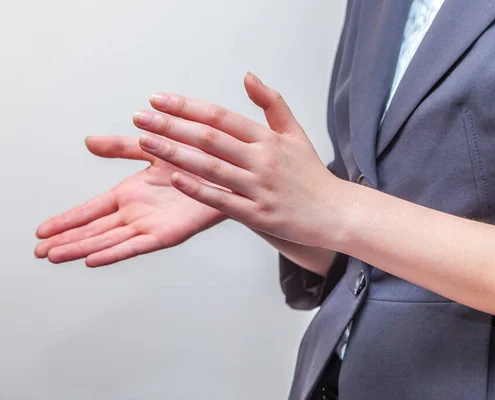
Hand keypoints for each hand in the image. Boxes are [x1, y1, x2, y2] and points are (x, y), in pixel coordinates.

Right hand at [35, 136, 226, 266]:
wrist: (228, 168)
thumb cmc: (196, 160)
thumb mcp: (151, 149)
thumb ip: (121, 147)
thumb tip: (90, 141)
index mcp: (131, 193)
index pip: (90, 210)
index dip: (66, 220)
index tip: (41, 231)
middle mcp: (137, 211)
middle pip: (94, 230)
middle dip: (67, 240)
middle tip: (39, 252)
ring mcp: (151, 224)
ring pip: (110, 240)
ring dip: (82, 248)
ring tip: (56, 256)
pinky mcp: (169, 232)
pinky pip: (138, 245)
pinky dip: (116, 252)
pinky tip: (94, 258)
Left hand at [132, 73, 345, 247]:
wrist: (337, 212)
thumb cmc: (312, 175)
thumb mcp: (296, 133)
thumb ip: (272, 103)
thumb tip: (248, 77)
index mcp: (268, 139)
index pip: (221, 117)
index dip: (187, 107)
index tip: (158, 100)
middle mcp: (263, 160)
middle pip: (210, 139)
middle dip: (170, 126)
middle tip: (140, 118)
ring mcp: (259, 188)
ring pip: (211, 167)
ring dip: (175, 153)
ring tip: (145, 143)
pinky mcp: (259, 215)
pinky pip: (222, 200)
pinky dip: (198, 189)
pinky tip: (174, 178)